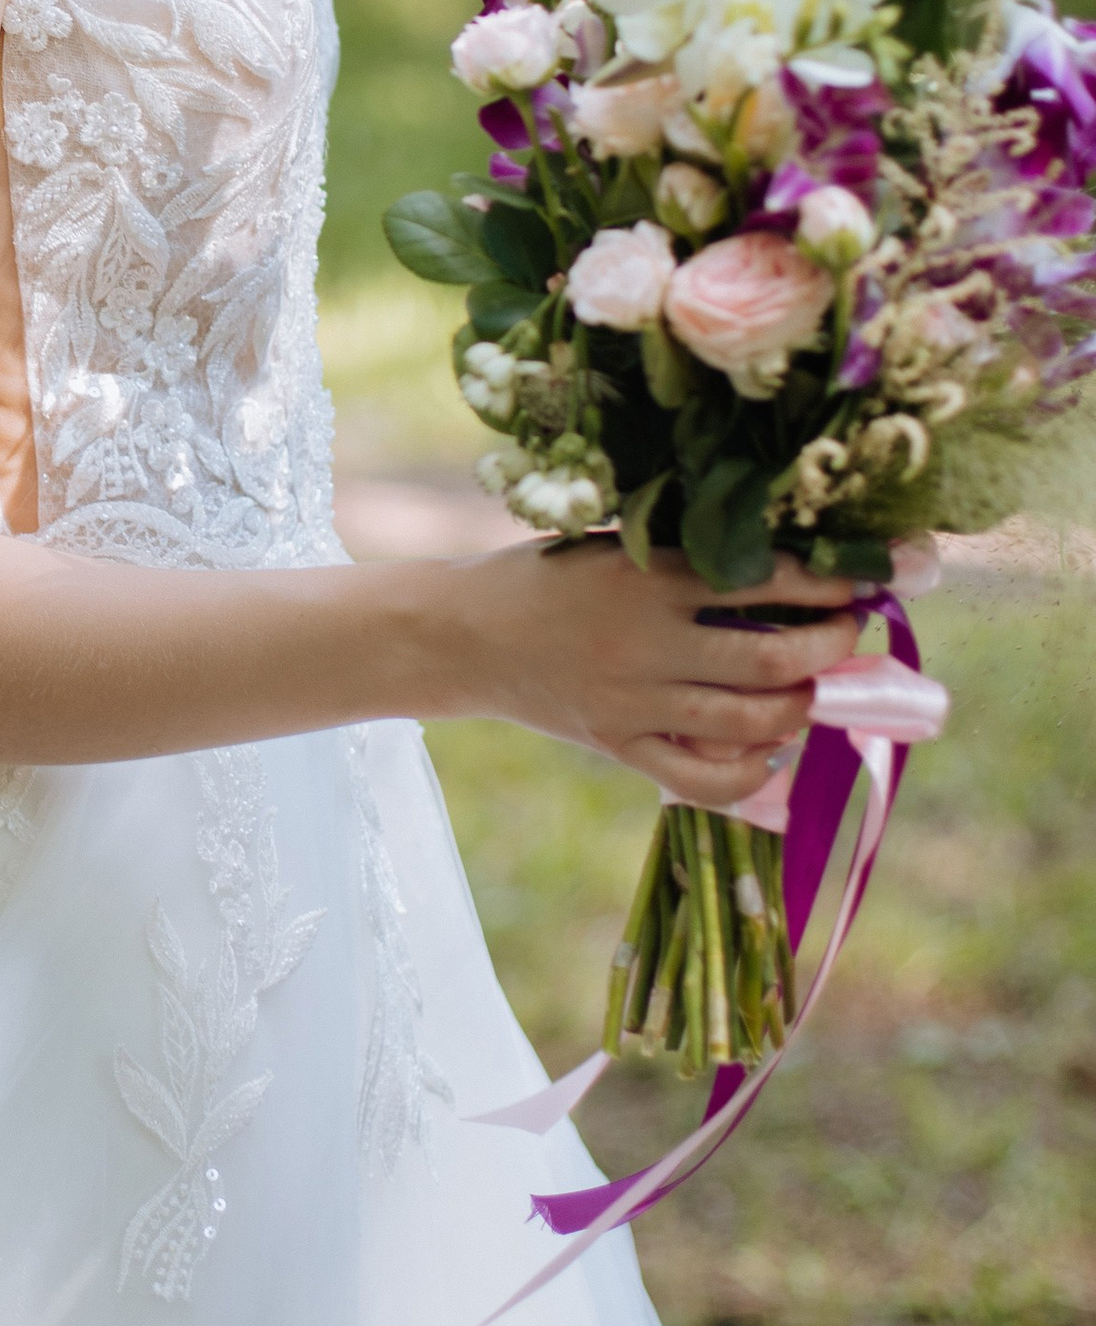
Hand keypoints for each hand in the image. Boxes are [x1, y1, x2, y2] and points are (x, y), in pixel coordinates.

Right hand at [454, 539, 887, 809]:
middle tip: (845, 634)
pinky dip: (754, 771)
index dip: (830, 581)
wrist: (464, 635)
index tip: (860, 579)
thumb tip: (790, 570)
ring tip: (809, 688)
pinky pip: (705, 778)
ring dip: (800, 706)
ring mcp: (634, 703)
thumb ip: (686, 558)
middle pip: (771, 657)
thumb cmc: (548, 577)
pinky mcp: (620, 745)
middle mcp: (647, 643)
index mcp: (649, 578)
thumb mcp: (615, 547)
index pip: (766, 578)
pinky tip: (768, 749)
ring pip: (750, 721)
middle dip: (830, 647)